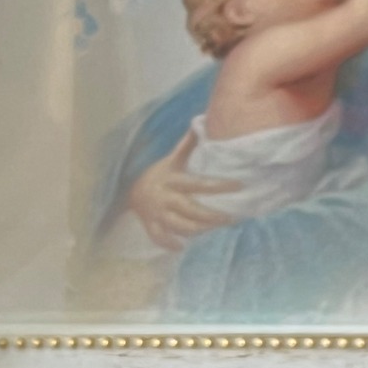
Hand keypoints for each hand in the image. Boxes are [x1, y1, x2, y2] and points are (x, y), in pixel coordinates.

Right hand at [126, 129, 239, 251]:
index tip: (239, 185)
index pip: (200, 183)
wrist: (128, 191)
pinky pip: (160, 238)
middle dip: (213, 216)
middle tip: (231, 218)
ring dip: (199, 230)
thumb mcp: (172, 160)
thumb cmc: (158, 174)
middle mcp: (166, 197)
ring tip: (214, 229)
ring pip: (180, 226)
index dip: (219, 185)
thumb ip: (187, 145)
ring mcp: (157, 213)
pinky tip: (182, 245)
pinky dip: (171, 243)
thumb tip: (200, 122)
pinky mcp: (151, 225)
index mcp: (173, 180)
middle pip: (192, 210)